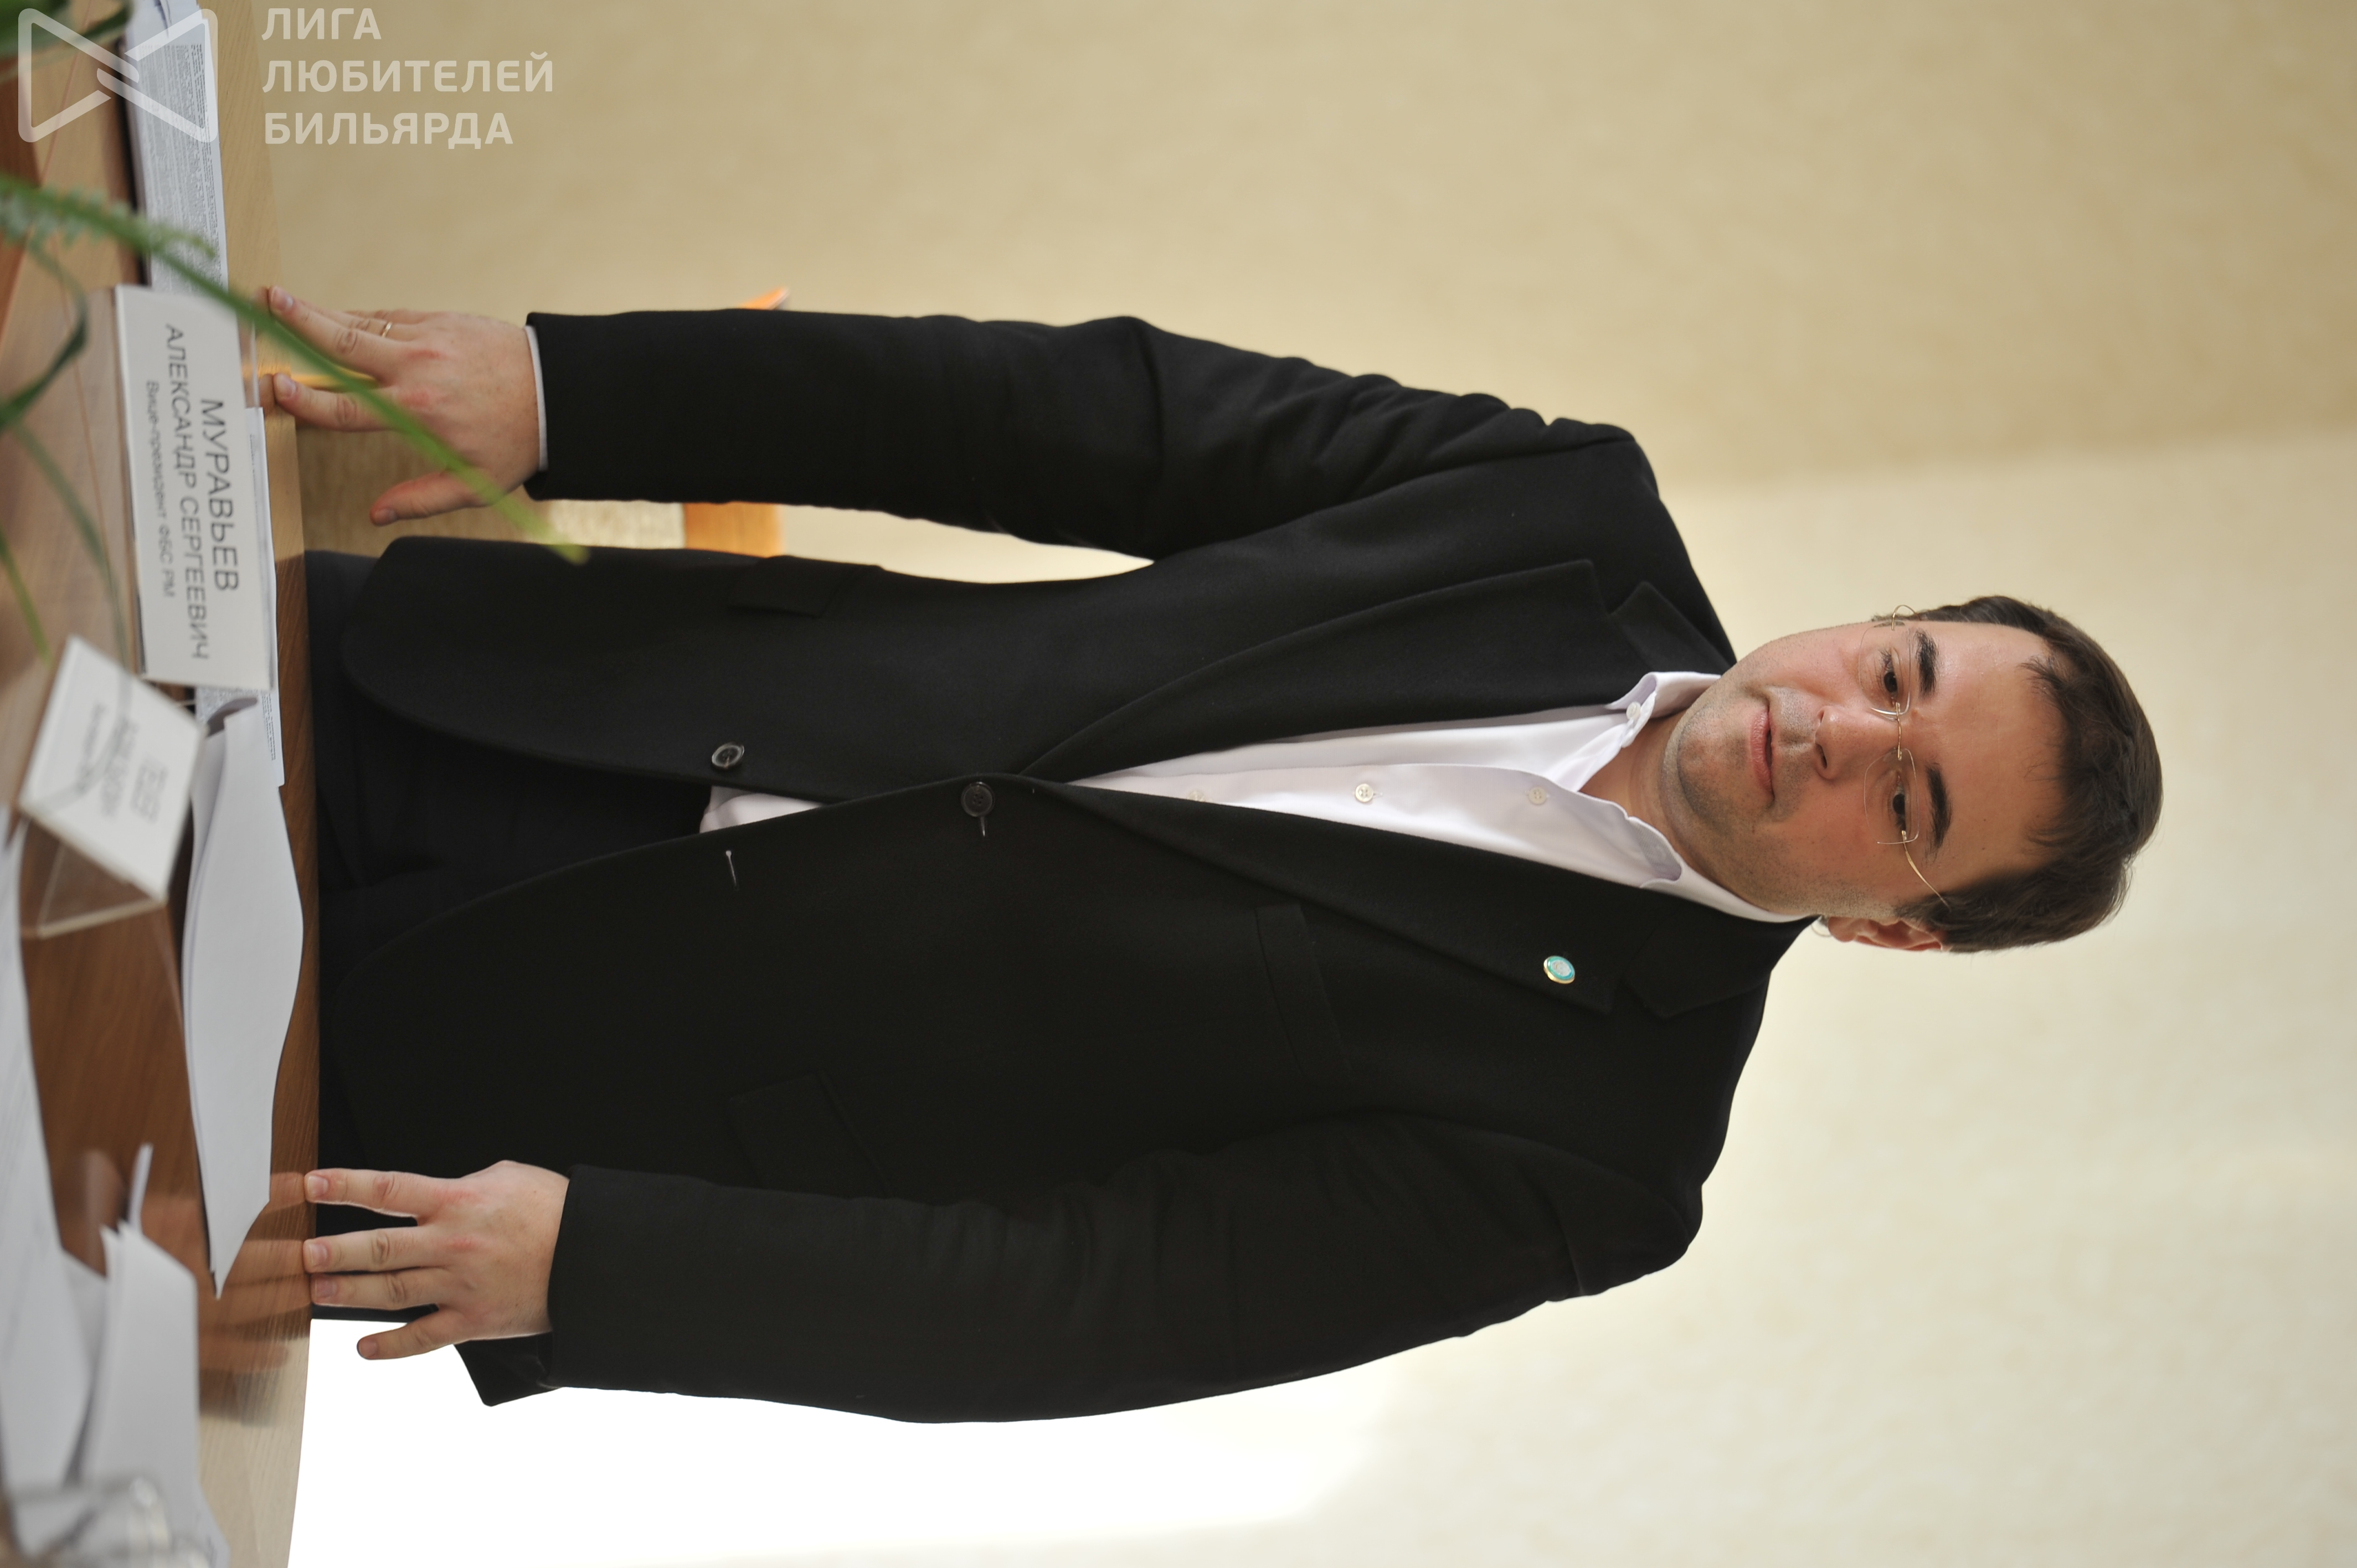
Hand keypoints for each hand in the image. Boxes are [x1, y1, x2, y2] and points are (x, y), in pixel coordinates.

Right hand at [264, 286, 541, 523]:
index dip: (305, 400)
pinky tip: (337, 316)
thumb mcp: (474, 484)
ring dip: (319, 312)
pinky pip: (391, 315)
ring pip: (362, 322)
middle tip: (261, 303)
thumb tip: (376, 515)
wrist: (560, 392)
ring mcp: (429, 338)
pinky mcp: (443, 319)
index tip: (273, 387)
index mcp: (417, 411)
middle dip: (298, 324)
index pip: (345, 407)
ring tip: (281, 300)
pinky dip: (361, 317)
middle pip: (342, 344)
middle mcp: (416, 368)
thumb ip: (421, 498)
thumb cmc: (517, 441)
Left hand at [304, 1162, 568, 1359]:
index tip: (310, 1184)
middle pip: (381, 1248)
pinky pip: (424, 1338)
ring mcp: (461, 1286)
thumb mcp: (508, 1177)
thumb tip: (430, 1195)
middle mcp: (453, 1244)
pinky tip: (364, 1348)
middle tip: (301, 1253)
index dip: (345, 1186)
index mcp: (459, 1200)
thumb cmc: (555, 1210)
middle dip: (336, 1251)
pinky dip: (391, 1346)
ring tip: (316, 1290)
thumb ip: (461, 1185)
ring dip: (349, 1292)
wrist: (594, 1255)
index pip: (389, 1189)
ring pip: (392, 1292)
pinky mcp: (474, 1321)